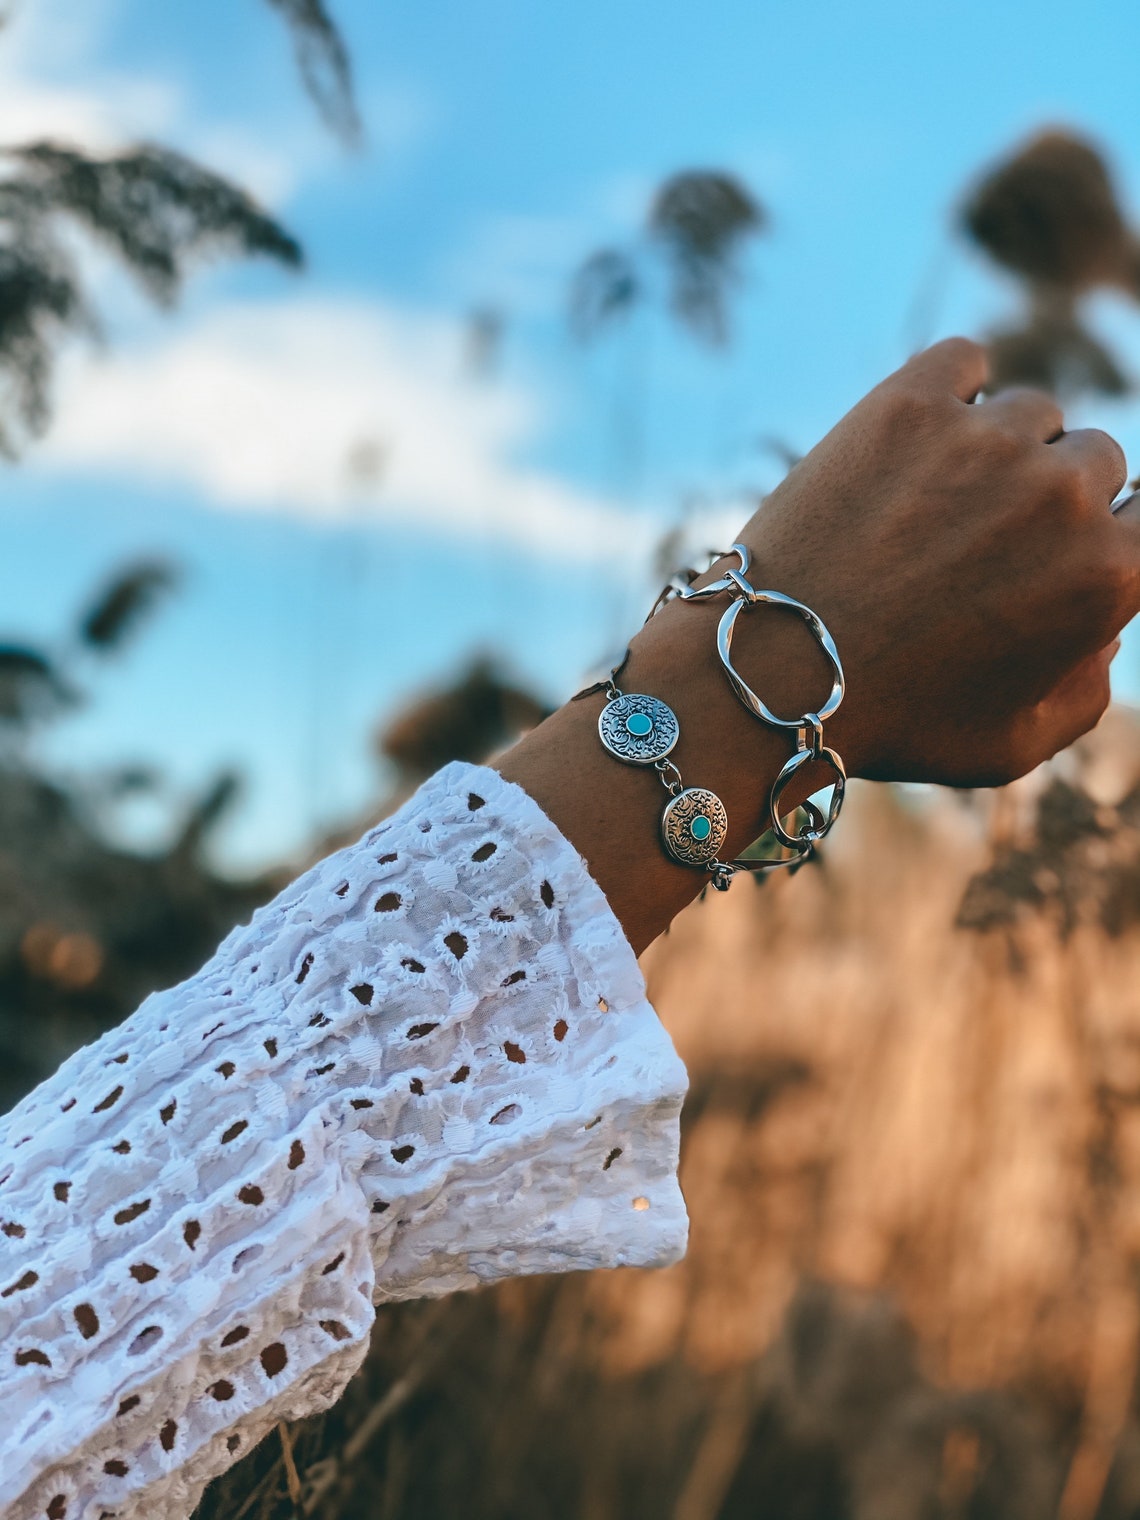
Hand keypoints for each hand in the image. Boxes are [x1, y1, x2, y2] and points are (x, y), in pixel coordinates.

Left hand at [501, 337, 1137, 952]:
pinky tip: (915, 438)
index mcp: (1107, 575)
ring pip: (1028, 413)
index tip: (1055, 553)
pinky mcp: (908, 402)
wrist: (767, 676)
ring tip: (930, 505)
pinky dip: (950, 391)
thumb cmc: (890, 721)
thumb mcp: (1012, 745)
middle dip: (1050, 496)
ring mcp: (985, 437)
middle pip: (1094, 459)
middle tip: (978, 539)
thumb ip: (1087, 686)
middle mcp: (1062, 493)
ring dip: (996, 449)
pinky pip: (964, 363)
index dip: (1105, 537)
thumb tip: (1105, 628)